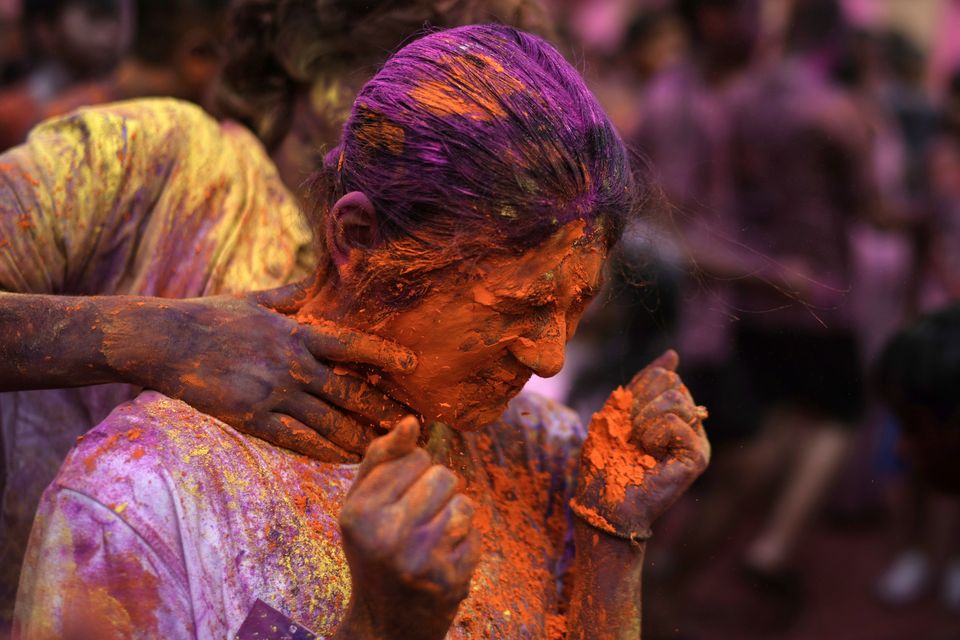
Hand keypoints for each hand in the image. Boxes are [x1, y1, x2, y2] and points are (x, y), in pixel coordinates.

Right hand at [101, 282, 416, 460]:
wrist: (164, 341)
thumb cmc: (211, 316)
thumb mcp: (257, 299)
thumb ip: (294, 295)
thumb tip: (323, 280)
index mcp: (294, 332)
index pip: (351, 344)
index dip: (384, 355)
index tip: (412, 366)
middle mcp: (290, 364)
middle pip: (349, 390)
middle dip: (384, 408)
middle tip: (414, 422)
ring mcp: (272, 394)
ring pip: (330, 421)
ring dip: (363, 436)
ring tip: (390, 447)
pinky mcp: (252, 419)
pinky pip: (298, 440)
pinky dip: (326, 451)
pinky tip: (347, 459)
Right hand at [336, 417, 479, 639]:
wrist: (384, 623)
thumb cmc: (373, 548)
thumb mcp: (361, 503)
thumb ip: (381, 458)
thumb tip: (411, 420)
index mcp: (359, 512)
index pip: (415, 456)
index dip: (414, 472)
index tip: (399, 497)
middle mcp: (387, 535)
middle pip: (444, 475)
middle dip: (437, 490)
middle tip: (417, 518)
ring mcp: (421, 558)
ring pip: (463, 502)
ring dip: (453, 515)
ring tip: (431, 536)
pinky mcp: (450, 578)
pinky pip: (475, 533)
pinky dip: (464, 542)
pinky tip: (442, 557)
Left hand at [573, 350, 709, 536]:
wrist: (603, 504)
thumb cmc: (605, 461)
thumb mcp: (620, 410)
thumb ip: (645, 382)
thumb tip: (673, 353)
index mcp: (673, 413)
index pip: (663, 375)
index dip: (637, 390)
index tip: (625, 419)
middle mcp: (690, 425)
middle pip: (671, 382)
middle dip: (640, 404)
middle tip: (631, 434)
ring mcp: (697, 441)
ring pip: (676, 398)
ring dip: (644, 419)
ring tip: (638, 444)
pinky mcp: (698, 457)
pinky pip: (677, 422)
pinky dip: (653, 434)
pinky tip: (649, 453)